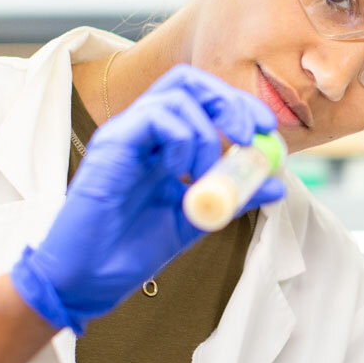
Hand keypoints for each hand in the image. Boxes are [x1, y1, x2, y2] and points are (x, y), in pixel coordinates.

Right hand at [9, 65, 285, 333]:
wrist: (87, 278)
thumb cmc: (130, 251)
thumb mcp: (197, 221)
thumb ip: (233, 198)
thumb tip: (275, 185)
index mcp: (161, 144)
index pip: (202, 100)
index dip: (238, 106)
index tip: (266, 130)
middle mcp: (141, 131)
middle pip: (189, 83)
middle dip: (229, 101)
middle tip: (252, 133)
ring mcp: (125, 133)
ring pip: (176, 95)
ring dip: (207, 133)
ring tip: (207, 174)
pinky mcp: (112, 143)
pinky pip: (156, 116)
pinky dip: (183, 139)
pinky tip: (181, 174)